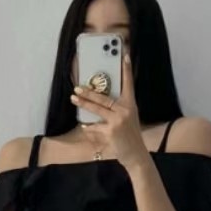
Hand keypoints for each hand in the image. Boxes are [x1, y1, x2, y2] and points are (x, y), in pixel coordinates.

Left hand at [70, 53, 148, 171]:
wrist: (136, 154)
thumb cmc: (130, 137)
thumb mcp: (128, 119)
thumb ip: (117, 110)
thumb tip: (99, 102)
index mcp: (131, 105)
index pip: (129, 84)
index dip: (126, 70)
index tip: (125, 56)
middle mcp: (126, 110)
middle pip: (104, 97)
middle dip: (89, 92)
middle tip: (77, 87)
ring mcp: (118, 120)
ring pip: (97, 109)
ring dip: (84, 104)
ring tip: (74, 98)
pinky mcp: (111, 130)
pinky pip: (95, 126)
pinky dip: (89, 127)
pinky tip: (85, 126)